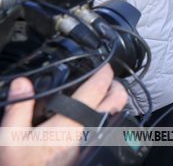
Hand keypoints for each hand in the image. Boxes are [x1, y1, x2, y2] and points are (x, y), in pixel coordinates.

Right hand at [0, 65, 127, 165]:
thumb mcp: (10, 137)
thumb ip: (19, 107)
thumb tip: (22, 84)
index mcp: (73, 122)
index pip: (99, 88)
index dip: (105, 72)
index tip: (105, 65)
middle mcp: (90, 131)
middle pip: (118, 100)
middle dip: (115, 86)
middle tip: (105, 80)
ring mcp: (94, 141)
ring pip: (115, 114)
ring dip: (111, 102)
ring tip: (98, 96)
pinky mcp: (92, 150)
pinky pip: (107, 127)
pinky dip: (104, 117)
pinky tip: (90, 117)